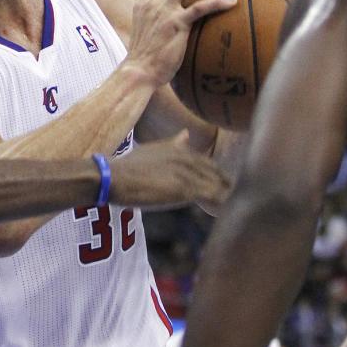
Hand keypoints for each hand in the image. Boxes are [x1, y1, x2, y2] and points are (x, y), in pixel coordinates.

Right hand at [109, 130, 229, 208]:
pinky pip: (212, 197)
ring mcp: (187, 173)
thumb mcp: (151, 150)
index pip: (207, 163)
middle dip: (225, 186)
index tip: (222, 185)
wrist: (113, 178)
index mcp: (179, 149)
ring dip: (225, 197)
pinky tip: (223, 213)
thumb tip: (186, 133)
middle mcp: (187, 158)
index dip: (216, 176)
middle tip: (233, 200)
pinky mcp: (185, 189)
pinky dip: (220, 204)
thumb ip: (172, 144)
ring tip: (232, 209)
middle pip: (216, 174)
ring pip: (217, 186)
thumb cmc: (126, 167)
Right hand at [125, 0, 234, 86]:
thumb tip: (166, 17)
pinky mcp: (176, 24)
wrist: (139, 70)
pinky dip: (218, 1)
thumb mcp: (144, 31)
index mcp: (144, 3)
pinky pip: (200, 8)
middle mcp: (152, 2)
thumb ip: (153, 18)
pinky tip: (232, 1)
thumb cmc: (144, 58)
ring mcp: (163, 12)